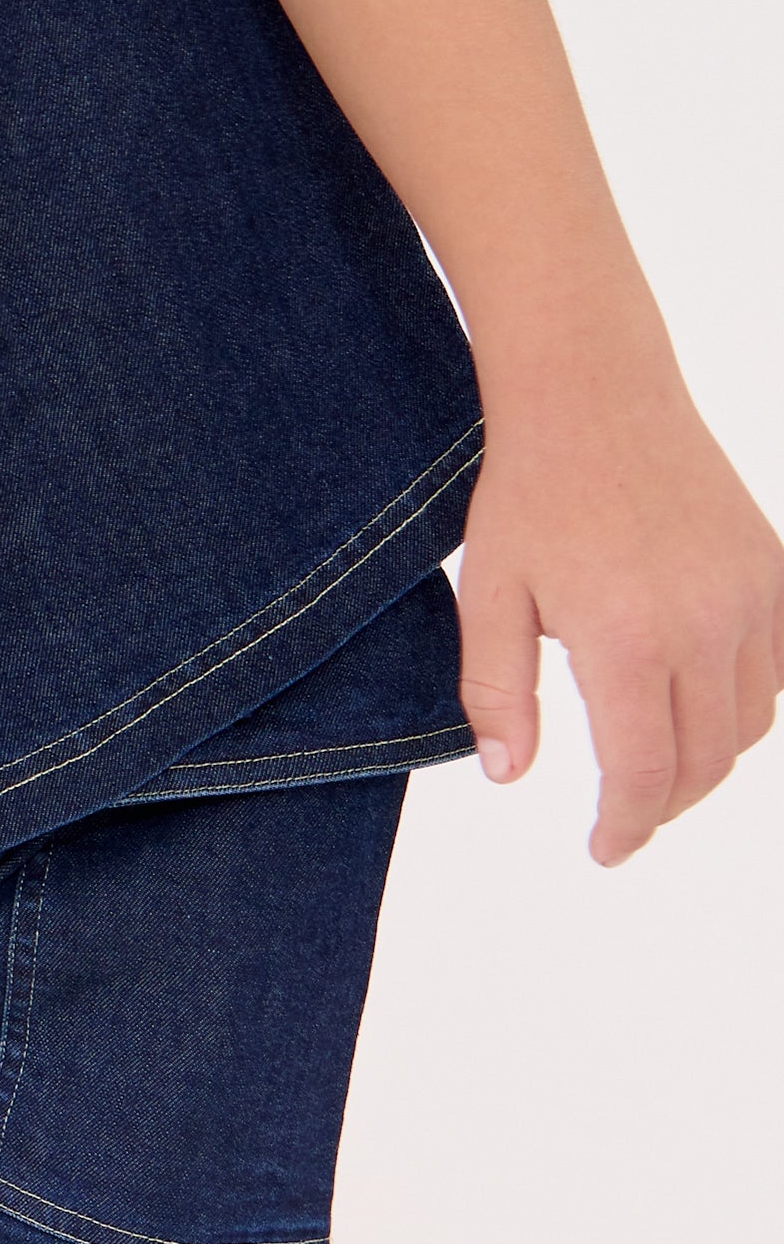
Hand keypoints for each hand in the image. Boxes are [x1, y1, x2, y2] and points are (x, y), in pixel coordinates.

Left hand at [458, 374, 783, 861]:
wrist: (595, 393)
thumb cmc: (531, 492)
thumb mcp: (489, 595)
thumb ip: (496, 692)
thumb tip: (509, 776)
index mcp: (628, 640)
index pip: (645, 774)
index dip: (627, 826)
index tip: (606, 849)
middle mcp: (707, 624)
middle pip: (707, 762)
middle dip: (665, 804)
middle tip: (626, 817)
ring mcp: (753, 596)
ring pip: (751, 722)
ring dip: (708, 759)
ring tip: (657, 763)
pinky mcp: (776, 569)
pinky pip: (777, 668)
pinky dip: (745, 703)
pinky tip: (696, 703)